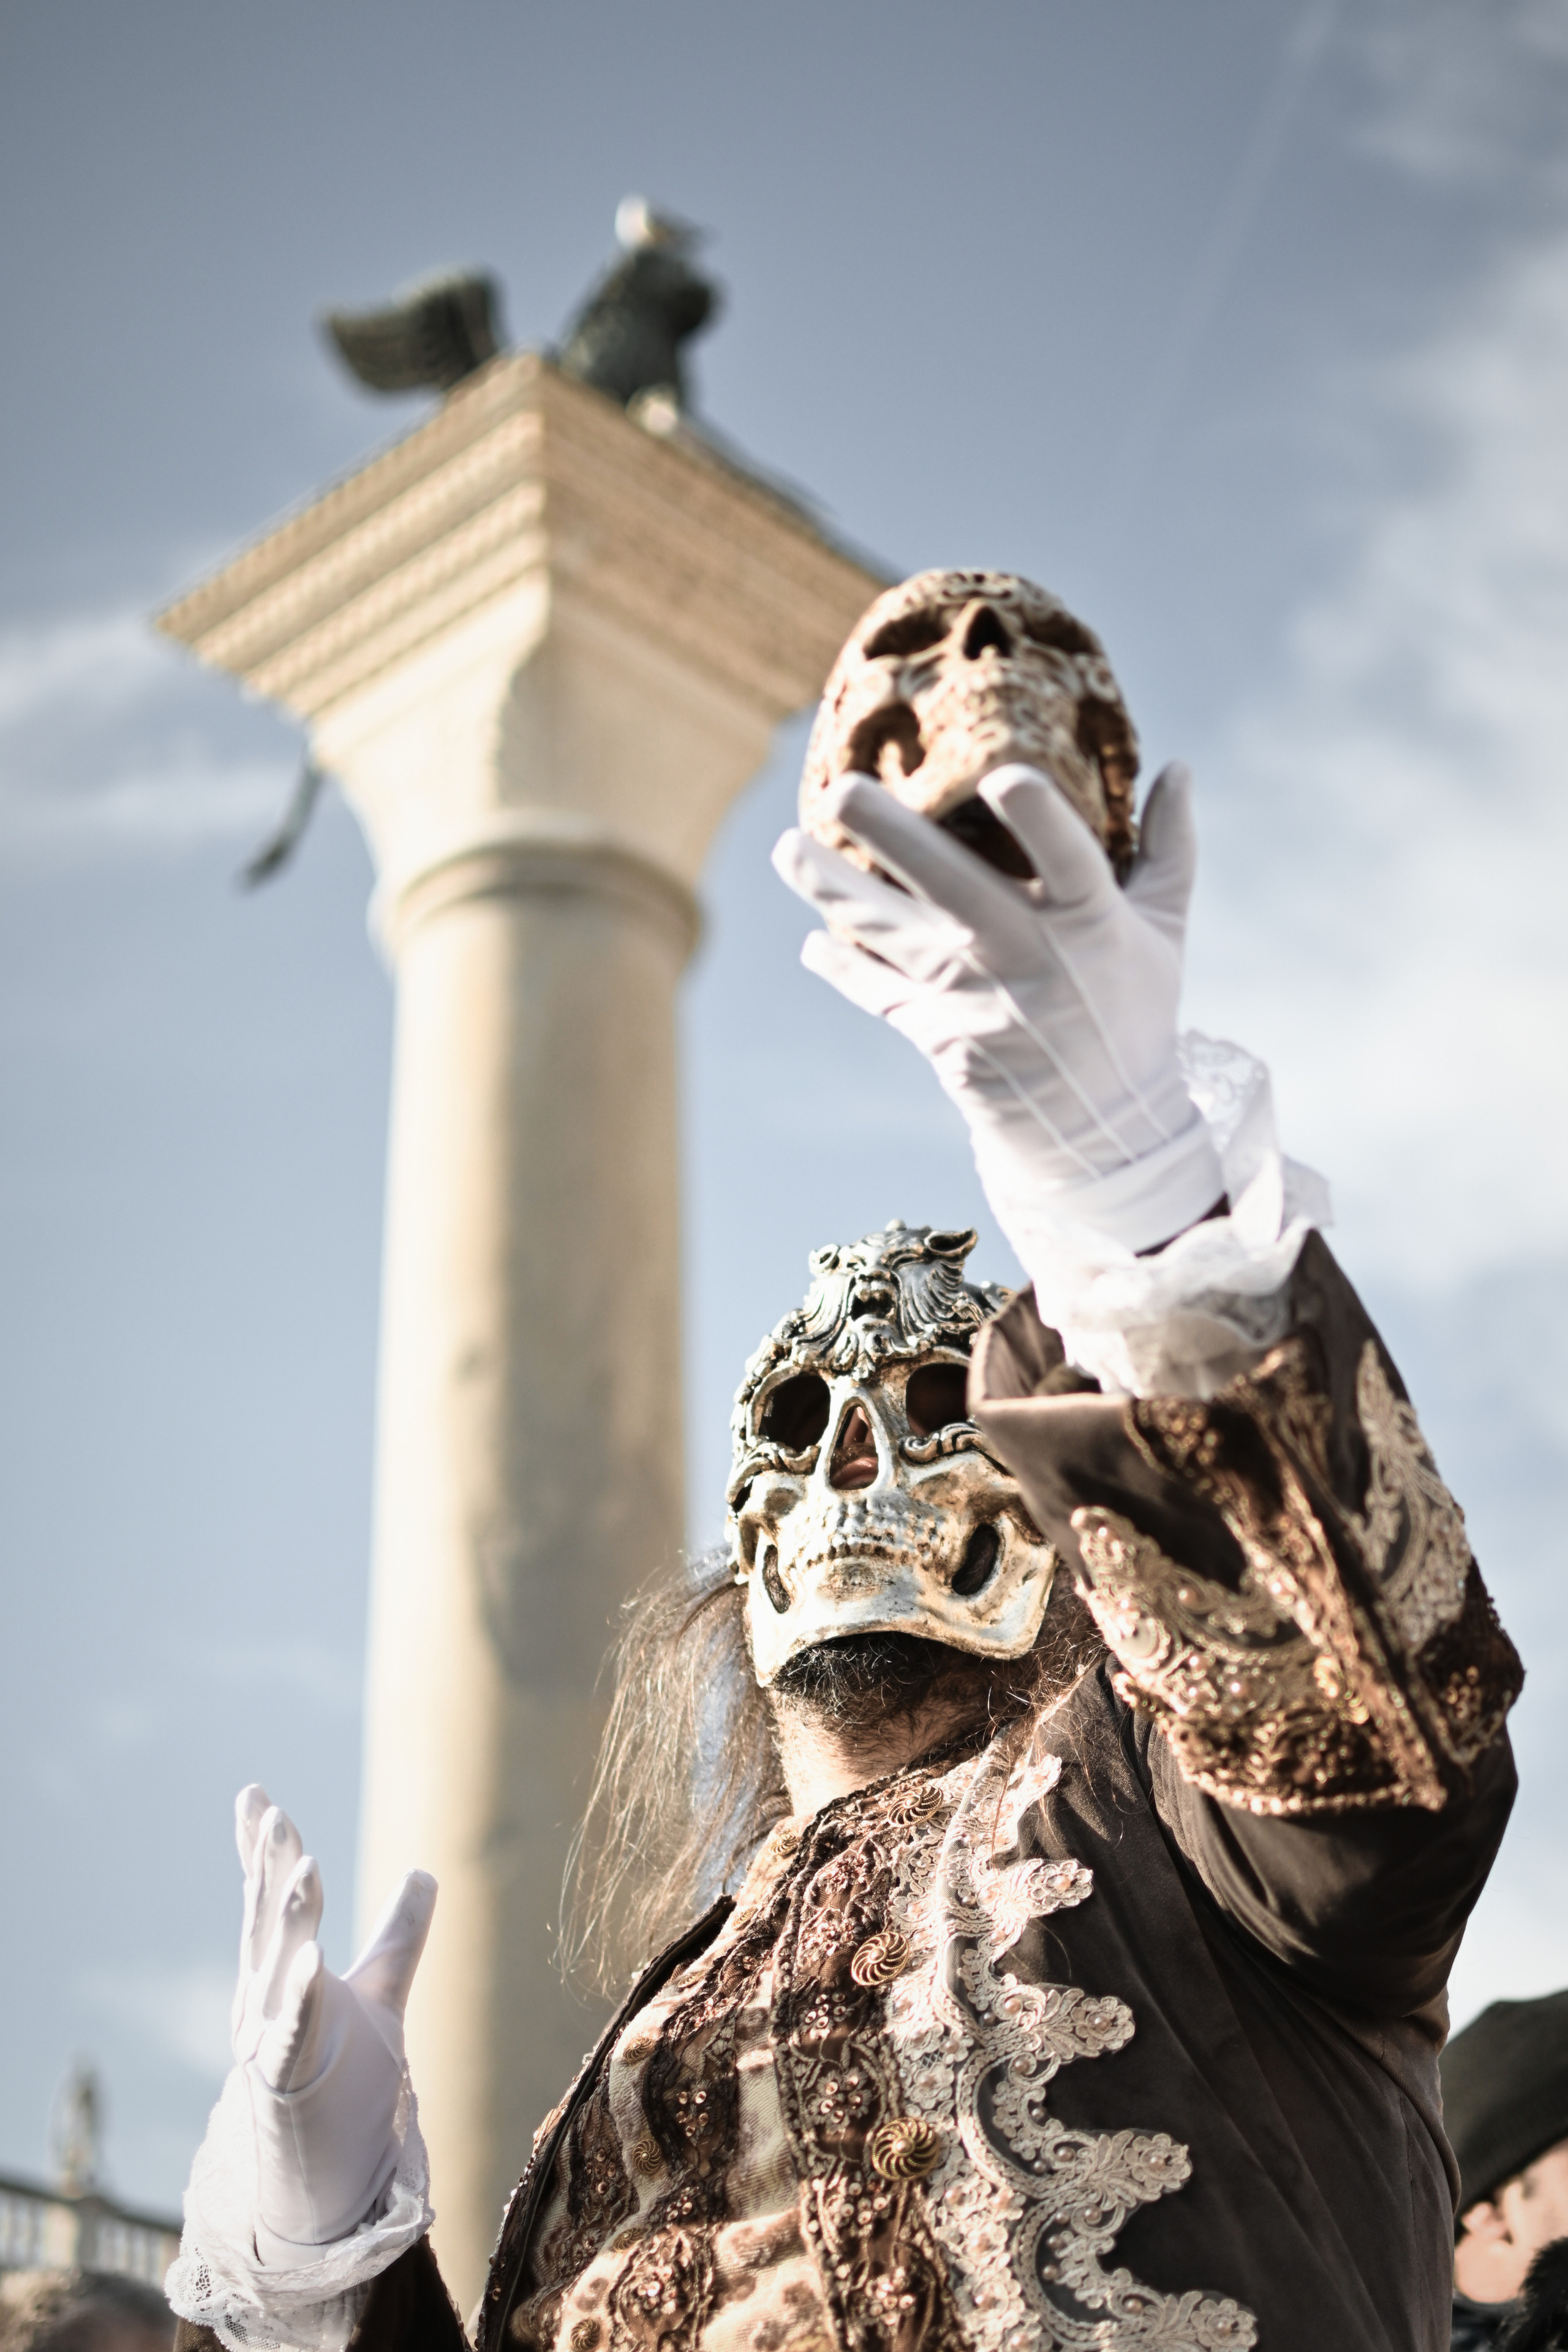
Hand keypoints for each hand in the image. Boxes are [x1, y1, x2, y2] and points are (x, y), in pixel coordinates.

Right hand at [231, 1785, 435, 2263]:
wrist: (323, 2181)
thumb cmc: (345, 2086)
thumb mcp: (381, 1997)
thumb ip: (399, 1937)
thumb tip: (426, 1873)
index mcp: (284, 1976)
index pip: (272, 1901)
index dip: (262, 1849)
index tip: (253, 1795)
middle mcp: (269, 2000)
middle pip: (268, 1921)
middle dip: (269, 1865)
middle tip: (270, 1810)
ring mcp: (274, 2040)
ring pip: (279, 1966)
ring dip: (289, 1916)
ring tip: (303, 1863)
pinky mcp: (290, 2080)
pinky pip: (294, 2032)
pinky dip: (300, 1996)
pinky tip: (312, 1960)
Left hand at [772, 762, 1223, 1258]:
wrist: (1104, 1129)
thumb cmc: (1135, 1012)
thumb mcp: (1165, 929)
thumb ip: (1168, 846)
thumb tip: (1180, 765)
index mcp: (1089, 921)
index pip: (1070, 860)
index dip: (1038, 819)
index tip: (1003, 776)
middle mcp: (1025, 954)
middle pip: (952, 887)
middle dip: (893, 836)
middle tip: (841, 789)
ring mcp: (973, 997)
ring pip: (891, 934)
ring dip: (831, 891)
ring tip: (786, 850)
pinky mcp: (939, 1036)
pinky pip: (878, 993)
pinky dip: (843, 968)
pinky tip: (814, 943)